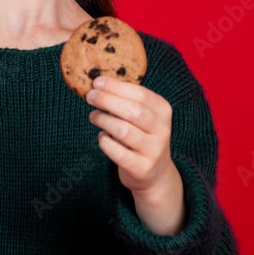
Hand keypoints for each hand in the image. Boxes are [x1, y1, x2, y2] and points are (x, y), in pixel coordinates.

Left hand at [85, 76, 180, 202]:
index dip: (116, 87)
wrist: (154, 173)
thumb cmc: (141, 136)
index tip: (97, 82)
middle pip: (133, 111)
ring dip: (103, 120)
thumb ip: (126, 101)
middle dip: (107, 100)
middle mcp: (162, 130)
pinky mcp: (142, 168)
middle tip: (90, 96)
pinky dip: (105, 142)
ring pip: (123, 131)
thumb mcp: (142, 116)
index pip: (140, 94)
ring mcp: (154, 150)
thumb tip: (98, 85)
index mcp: (163, 110)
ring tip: (93, 116)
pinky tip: (102, 137)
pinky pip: (117, 152)